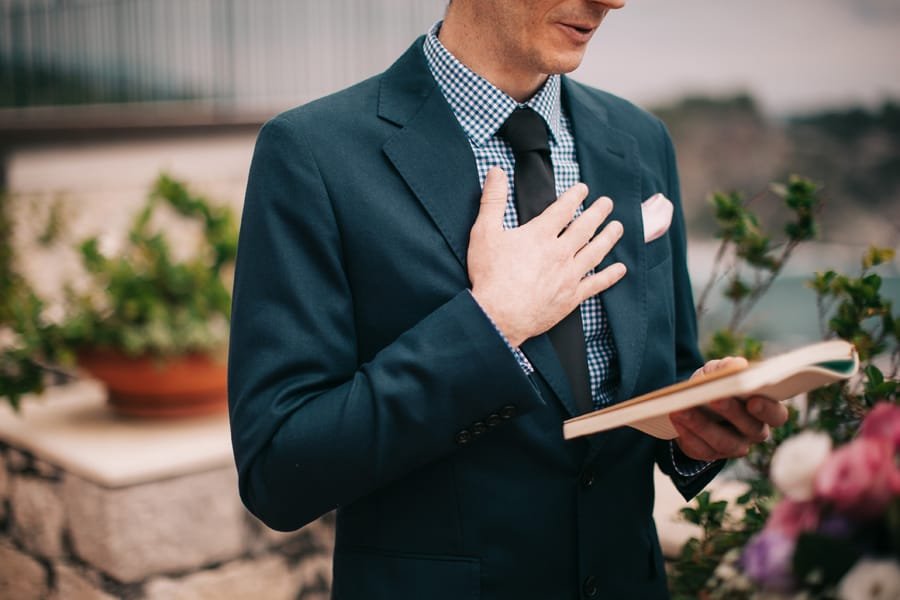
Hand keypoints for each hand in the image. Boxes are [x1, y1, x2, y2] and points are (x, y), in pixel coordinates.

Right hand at [468, 167, 625, 346]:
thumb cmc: (489, 275)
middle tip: (608, 203)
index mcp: (540, 234)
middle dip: (597, 212)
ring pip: (595, 252)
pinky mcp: (571, 297)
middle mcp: (559, 252)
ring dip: (608, 237)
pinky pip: (596, 284)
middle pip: (585, 227)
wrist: (498, 316)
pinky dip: (610, 276)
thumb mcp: (484, 232)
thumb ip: (492, 200)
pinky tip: (620, 269)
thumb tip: (496, 171)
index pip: (563, 209)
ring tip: (618, 227)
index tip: (584, 188)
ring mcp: (568, 275)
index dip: (574, 196)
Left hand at [670, 357, 789, 461]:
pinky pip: (701, 449)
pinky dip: (687, 432)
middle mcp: (754, 432)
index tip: (753, 399)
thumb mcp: (717, 371)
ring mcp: (734, 447)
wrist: (689, 403)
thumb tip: (737, 365)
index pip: (777, 415)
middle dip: (732, 413)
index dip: (768, 409)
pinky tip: (675, 417)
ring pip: (724, 442)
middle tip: (715, 398)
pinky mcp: (710, 454)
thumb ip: (727, 366)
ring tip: (682, 408)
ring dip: (702, 424)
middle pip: (752, 429)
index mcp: (764, 411)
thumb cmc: (713, 384)